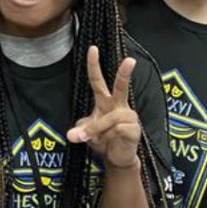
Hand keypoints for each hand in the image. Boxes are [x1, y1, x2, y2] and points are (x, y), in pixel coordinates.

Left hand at [66, 46, 140, 169]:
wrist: (117, 159)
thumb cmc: (103, 140)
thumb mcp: (86, 133)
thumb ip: (79, 131)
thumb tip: (71, 135)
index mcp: (105, 101)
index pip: (98, 80)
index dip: (94, 64)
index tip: (92, 48)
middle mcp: (119, 106)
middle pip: (121, 87)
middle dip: (125, 73)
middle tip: (130, 60)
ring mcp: (129, 117)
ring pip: (109, 118)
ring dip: (97, 129)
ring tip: (93, 138)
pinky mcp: (134, 129)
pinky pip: (117, 130)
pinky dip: (108, 136)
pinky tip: (111, 141)